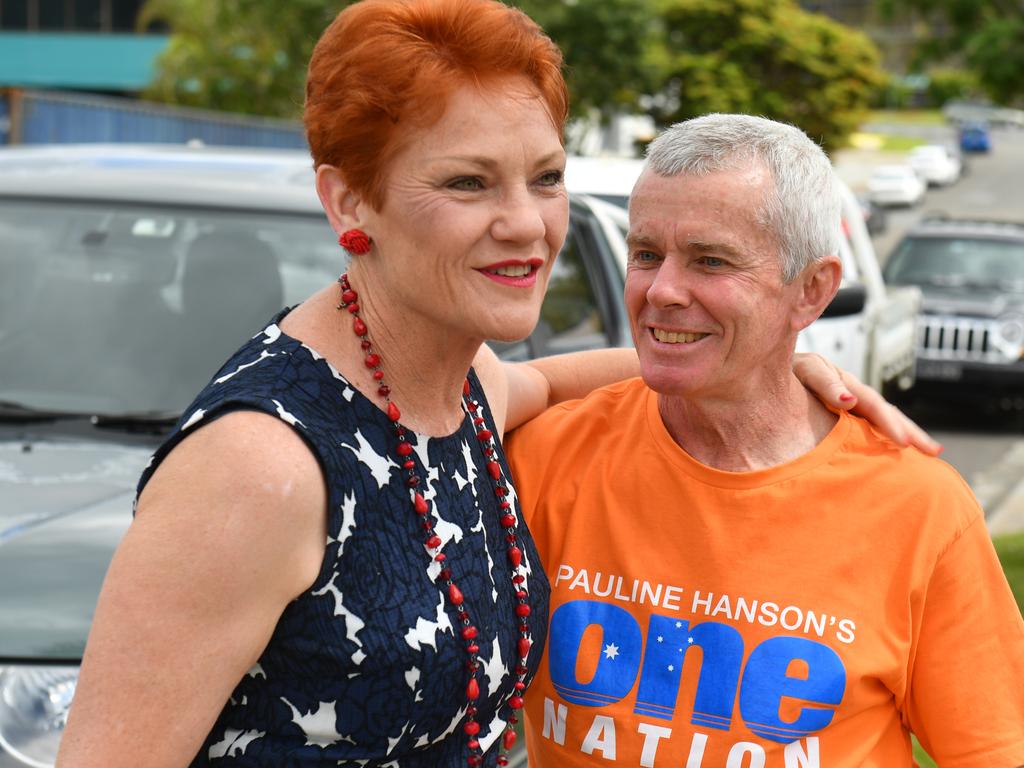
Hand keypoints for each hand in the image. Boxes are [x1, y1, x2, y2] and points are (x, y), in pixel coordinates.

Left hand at [793, 353, 941, 455]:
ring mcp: (845, 408)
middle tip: (933, 452)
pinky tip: (893, 458)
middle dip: (910, 432)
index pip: (874, 405)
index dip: (889, 423)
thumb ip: (824, 382)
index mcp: (844, 383)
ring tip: (928, 455)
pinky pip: (863, 433)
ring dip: (903, 437)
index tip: (904, 443)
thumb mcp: (804, 370)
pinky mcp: (836, 422)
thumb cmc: (781, 371)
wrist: (763, 373)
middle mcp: (849, 395)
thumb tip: (849, 401)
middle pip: (884, 414)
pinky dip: (881, 443)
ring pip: (878, 424)